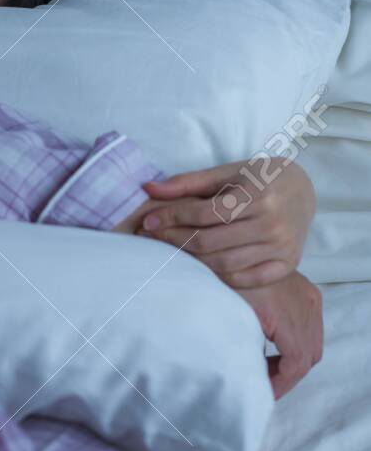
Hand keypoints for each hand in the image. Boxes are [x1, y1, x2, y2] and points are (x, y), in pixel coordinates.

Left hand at [136, 160, 315, 288]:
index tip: (147, 221)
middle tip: (150, 237)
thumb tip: (148, 188)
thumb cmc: (258, 178)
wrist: (302, 189)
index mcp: (258, 195)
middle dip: (174, 240)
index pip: (204, 213)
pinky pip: (247, 278)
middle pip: (211, 241)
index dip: (171, 218)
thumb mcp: (226, 172)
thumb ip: (188, 182)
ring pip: (225, 263)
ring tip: (170, 251)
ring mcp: (282, 247)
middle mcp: (273, 223)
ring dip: (191, 260)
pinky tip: (201, 267)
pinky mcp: (288, 264)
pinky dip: (220, 277)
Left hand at [234, 271, 323, 398]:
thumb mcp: (229, 311)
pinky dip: (297, 345)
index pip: (296, 362)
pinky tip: (275, 350)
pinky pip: (312, 330)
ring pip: (313, 345)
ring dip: (293, 361)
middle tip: (264, 385)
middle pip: (308, 356)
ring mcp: (311, 299)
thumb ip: (238, 343)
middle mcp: (306, 306)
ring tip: (268, 369)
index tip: (263, 391)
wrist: (232, 245)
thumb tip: (239, 375)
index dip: (281, 382)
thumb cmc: (223, 277)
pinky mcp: (309, 294)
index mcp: (287, 313)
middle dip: (287, 375)